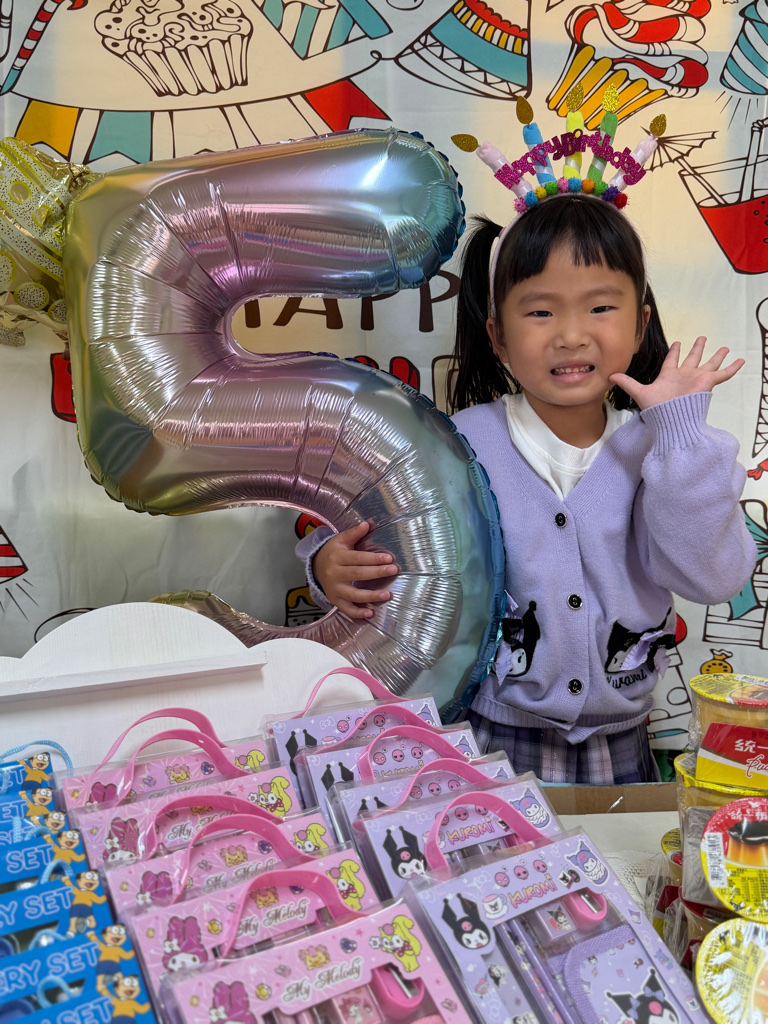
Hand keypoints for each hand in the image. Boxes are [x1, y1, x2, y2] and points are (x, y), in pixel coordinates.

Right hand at [313, 521, 397, 619]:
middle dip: (377, 573)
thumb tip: (368, 523)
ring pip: (353, 594)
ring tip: (387, 595)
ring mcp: (334, 589)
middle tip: (393, 570)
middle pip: (357, 574)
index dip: (373, 558)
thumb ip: (354, 533)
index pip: (357, 558)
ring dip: (371, 596)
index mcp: (337, 557)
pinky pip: (347, 609)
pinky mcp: (335, 600)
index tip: (389, 558)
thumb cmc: (334, 552)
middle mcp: (334, 573)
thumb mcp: (341, 540)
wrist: (316, 567)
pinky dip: (358, 613)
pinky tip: (371, 613)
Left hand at [609, 336, 744, 410]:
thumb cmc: (657, 409)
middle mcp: (684, 376)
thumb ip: (627, 382)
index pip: (672, 360)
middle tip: (702, 337)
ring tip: (725, 347)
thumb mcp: (640, 392)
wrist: (672, 420)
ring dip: (717, 355)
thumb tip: (609, 375)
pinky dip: (733, 367)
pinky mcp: (708, 383)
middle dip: (697, 349)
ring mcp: (697, 379)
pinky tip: (741, 360)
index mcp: (669, 376)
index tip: (678, 343)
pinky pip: (723, 374)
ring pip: (709, 363)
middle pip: (693, 358)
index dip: (675, 352)